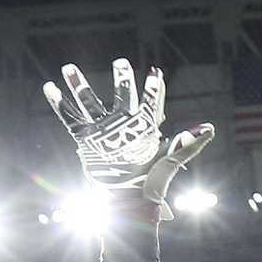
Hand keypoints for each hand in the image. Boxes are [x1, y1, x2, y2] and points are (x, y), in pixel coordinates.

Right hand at [42, 60, 213, 217]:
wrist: (129, 200)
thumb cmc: (153, 181)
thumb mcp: (171, 158)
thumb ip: (189, 142)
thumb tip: (210, 128)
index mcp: (145, 128)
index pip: (151, 104)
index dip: (154, 89)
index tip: (155, 72)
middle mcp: (123, 125)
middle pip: (122, 96)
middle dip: (121, 79)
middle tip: (120, 62)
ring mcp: (104, 130)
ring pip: (90, 102)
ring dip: (79, 85)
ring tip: (69, 67)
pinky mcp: (87, 140)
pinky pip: (70, 119)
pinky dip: (59, 104)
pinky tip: (50, 87)